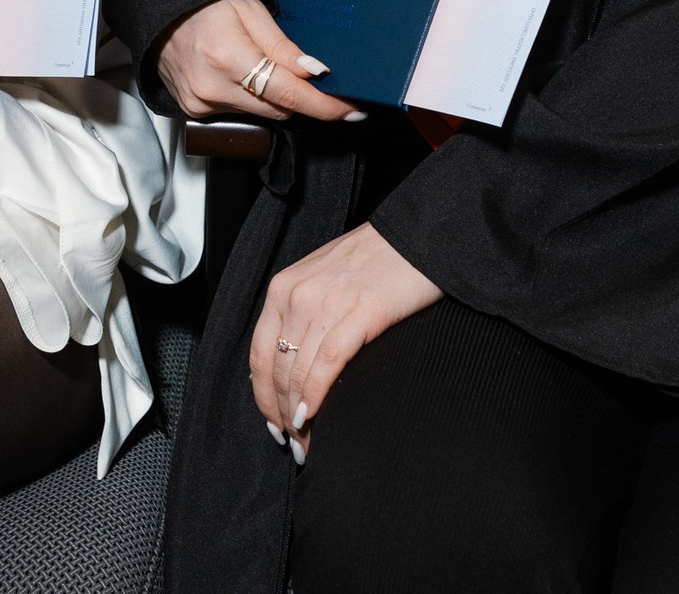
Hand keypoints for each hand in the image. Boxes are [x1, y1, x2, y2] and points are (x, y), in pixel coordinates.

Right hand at [155, 0, 360, 122]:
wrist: (159, 5)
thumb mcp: (250, 10)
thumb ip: (284, 46)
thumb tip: (316, 73)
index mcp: (228, 57)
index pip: (290, 94)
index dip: (325, 105)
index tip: (350, 111)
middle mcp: (212, 87)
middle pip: (280, 109)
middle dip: (300, 95)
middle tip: (312, 76)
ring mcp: (200, 102)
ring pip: (261, 113)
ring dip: (272, 95)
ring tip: (258, 60)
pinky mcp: (194, 109)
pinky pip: (238, 112)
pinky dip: (248, 97)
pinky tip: (239, 73)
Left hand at [251, 222, 440, 462]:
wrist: (419, 236)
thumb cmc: (377, 259)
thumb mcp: (325, 279)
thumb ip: (305, 313)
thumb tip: (295, 363)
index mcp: (284, 288)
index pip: (259, 354)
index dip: (264, 396)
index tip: (274, 422)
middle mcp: (296, 295)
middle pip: (277, 370)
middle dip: (282, 414)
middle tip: (294, 443)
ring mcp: (325, 303)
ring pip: (298, 373)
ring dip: (299, 415)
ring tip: (307, 443)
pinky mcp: (358, 313)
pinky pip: (327, 365)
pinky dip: (317, 395)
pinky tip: (316, 417)